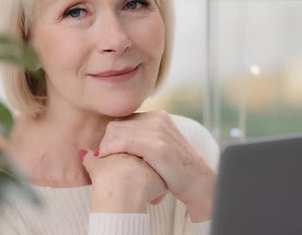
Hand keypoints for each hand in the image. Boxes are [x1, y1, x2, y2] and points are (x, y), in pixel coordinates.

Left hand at [95, 111, 216, 220]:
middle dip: (106, 143)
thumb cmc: (175, 171)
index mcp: (158, 117)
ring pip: (115, 132)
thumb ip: (140, 139)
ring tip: (106, 162)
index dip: (111, 137)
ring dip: (106, 148)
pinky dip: (110, 150)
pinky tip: (107, 160)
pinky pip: (123, 142)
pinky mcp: (157, 146)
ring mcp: (158, 131)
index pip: (122, 120)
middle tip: (104, 159)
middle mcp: (158, 119)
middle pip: (116, 125)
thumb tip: (113, 138)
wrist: (197, 183)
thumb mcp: (159, 147)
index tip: (106, 153)